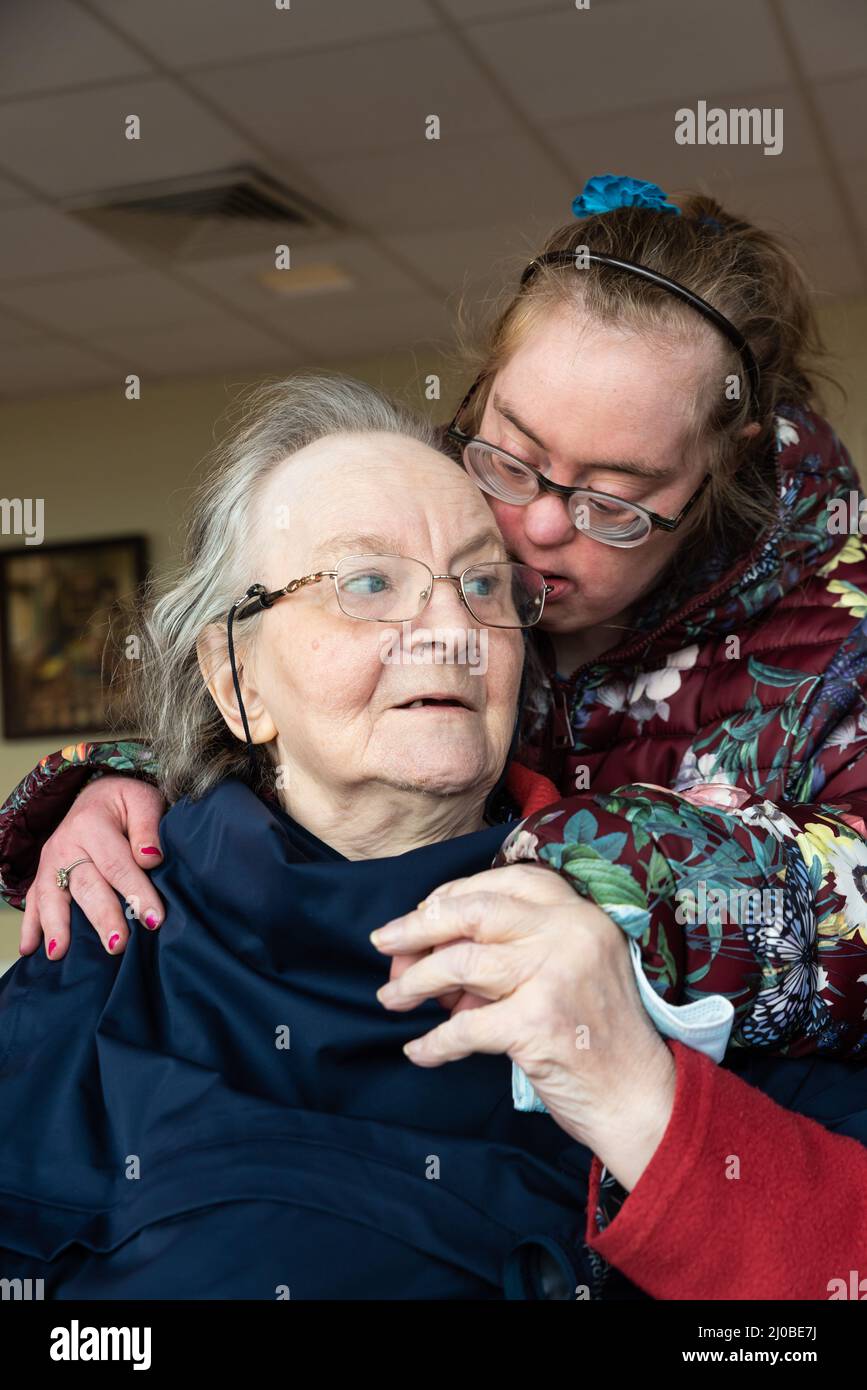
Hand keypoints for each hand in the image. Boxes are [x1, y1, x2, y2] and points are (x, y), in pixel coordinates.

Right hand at [19, 776, 167, 960]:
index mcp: (93, 823)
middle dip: (102, 917)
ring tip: (60, 953)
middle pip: (86, 885)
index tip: (155, 920)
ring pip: (52, 896)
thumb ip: (148, 829)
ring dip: (57, 926)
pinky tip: (30, 949)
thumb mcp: (143, 801)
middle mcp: (66, 843)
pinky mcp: (44, 873)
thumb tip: (151, 859)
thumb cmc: (126, 803)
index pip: (118, 864)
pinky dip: (30, 926)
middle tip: (117, 945)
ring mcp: (51, 860)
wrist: (98, 794)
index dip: (137, 893)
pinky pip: (34, 900)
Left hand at [371, 863, 676, 1189]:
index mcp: (581, 914)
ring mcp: (555, 975)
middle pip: (474, 910)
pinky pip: (465, 1026)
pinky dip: (434, 1041)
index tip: (423, 913)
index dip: (456, 893)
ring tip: (391, 998)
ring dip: (415, 982)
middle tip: (384, 943)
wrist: (642, 1099)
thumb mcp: (567, 974)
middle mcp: (571, 933)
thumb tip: (432, 958)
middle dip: (418, 925)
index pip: (507, 880)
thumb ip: (512, 955)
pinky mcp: (537, 1023)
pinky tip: (419, 1050)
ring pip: (460, 962)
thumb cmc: (599, 1038)